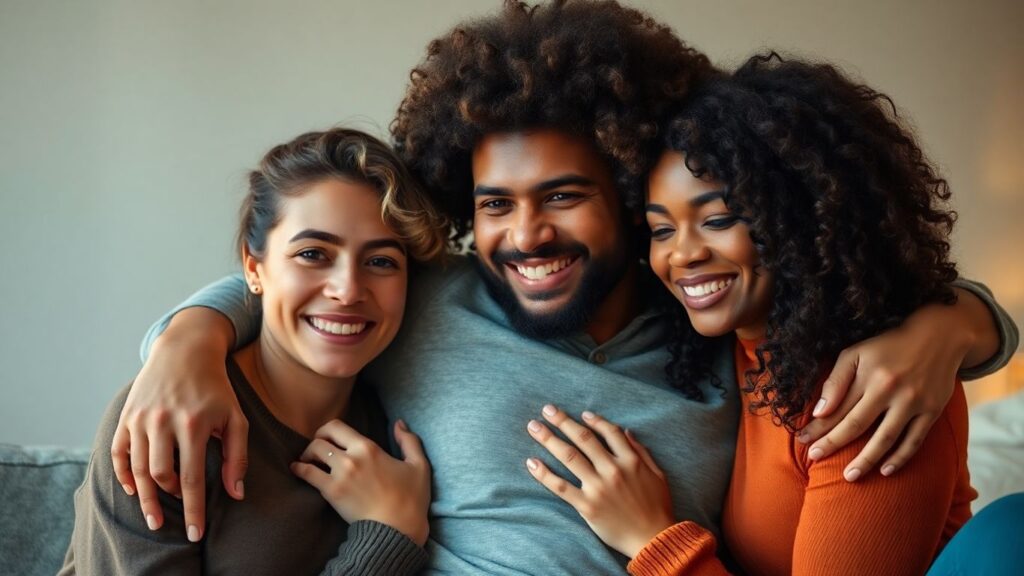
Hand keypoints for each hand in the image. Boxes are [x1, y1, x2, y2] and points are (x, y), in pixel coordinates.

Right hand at [111, 308, 246, 541]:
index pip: (191, 478)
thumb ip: (237, 456)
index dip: (193, 510)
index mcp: (194, 424)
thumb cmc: (216, 388)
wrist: (185, 351)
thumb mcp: (235, 417)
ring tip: (155, 515)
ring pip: (137, 468)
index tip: (195, 533)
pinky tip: (134, 490)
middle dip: (169, 502)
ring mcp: (141, 418)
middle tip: (178, 515)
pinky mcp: (127, 416)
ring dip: (146, 496)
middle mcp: (163, 422)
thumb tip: (235, 493)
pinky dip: (123, 475)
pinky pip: (119, 453)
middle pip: (160, 476)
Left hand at [292, 419, 430, 546]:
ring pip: (312, 453)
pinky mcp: (332, 493)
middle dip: (315, 441)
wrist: (397, 530)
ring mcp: (340, 475)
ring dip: (306, 455)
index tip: (327, 437)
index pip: (336, 426)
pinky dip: (299, 470)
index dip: (327, 429)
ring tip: (307, 461)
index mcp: (369, 448)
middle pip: (320, 439)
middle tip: (315, 450)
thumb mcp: (419, 466)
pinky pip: (308, 474)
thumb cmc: (410, 499)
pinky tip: (297, 470)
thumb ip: (409, 441)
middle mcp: (352, 458)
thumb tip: (398, 423)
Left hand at [525, 405, 673, 557]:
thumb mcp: (657, 474)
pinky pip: (561, 487)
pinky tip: (531, 462)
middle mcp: (612, 470)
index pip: (610, 432)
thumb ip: (641, 451)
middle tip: (547, 409)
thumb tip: (626, 430)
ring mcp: (598, 487)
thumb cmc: (657, 507)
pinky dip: (544, 474)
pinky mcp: (587, 506)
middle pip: (583, 439)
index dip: (595, 421)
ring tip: (533, 427)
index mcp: (631, 461)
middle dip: (563, 421)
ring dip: (549, 439)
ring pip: (569, 457)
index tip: (582, 414)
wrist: (653, 539)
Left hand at [797, 300, 970, 481]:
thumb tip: (820, 412)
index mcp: (868, 376)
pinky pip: (914, 440)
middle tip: (815, 459)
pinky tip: (885, 471)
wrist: (938, 336)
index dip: (819, 427)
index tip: (802, 441)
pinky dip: (900, 457)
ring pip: (886, 438)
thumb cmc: (888, 346)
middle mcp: (890, 390)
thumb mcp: (856, 353)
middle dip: (833, 444)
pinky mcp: (932, 411)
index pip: (838, 408)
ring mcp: (913, 403)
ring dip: (867, 459)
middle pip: (856, 425)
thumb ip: (836, 380)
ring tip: (850, 476)